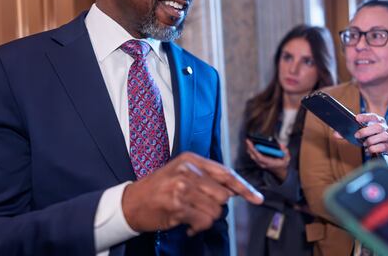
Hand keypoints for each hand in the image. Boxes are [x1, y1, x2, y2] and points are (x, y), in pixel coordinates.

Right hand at [122, 152, 262, 235]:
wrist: (130, 202)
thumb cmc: (158, 189)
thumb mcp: (181, 173)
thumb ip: (206, 178)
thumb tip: (233, 190)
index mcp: (191, 159)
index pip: (225, 173)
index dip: (244, 188)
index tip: (257, 198)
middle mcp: (188, 170)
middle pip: (223, 195)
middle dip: (215, 207)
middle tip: (199, 208)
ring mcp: (182, 188)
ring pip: (215, 211)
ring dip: (205, 219)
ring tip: (191, 216)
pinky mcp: (177, 206)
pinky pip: (203, 221)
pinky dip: (197, 227)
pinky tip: (186, 225)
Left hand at [245, 139, 290, 180]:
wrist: (280, 171)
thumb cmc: (282, 164)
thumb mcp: (287, 158)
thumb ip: (285, 152)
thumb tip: (281, 145)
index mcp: (269, 163)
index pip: (260, 157)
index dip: (255, 150)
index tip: (252, 144)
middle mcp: (263, 163)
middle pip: (253, 156)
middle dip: (249, 148)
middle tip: (247, 140)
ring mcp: (260, 163)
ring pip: (252, 156)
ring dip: (249, 148)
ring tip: (248, 141)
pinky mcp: (259, 161)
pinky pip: (253, 155)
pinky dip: (250, 150)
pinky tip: (250, 144)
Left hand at [354, 113, 387, 156]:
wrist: (387, 144)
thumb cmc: (373, 135)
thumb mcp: (365, 130)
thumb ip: (352, 130)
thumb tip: (337, 134)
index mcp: (378, 120)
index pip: (373, 116)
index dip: (365, 117)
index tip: (356, 118)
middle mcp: (384, 127)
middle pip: (378, 127)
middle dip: (365, 131)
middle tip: (356, 135)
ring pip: (383, 136)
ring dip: (371, 141)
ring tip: (364, 144)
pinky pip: (383, 146)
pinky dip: (374, 148)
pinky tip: (368, 149)